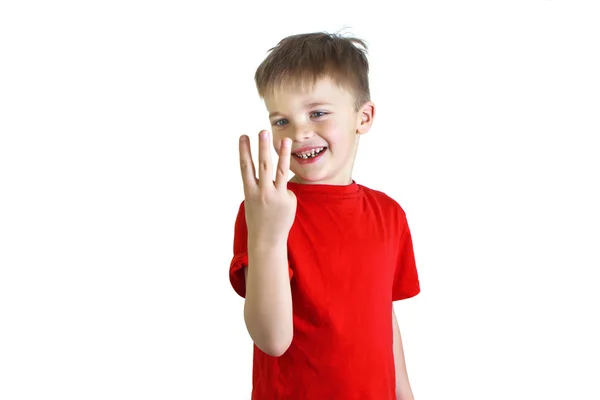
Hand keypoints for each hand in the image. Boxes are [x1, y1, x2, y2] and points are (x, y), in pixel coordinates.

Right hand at [239, 130, 296, 247]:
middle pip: (263, 165)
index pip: (246, 167)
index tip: (243, 136)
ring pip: (281, 171)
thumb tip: (272, 174)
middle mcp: (262, 192)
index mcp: (249, 191)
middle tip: (263, 131)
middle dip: (263, 147)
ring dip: (283, 154)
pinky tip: (281, 208)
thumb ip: (259, 185)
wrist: (266, 239)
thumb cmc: (258, 218)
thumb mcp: (252, 200)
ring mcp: (276, 196)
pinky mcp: (288, 200)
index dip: (244, 151)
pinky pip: (288, 190)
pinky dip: (285, 195)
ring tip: (286, 139)